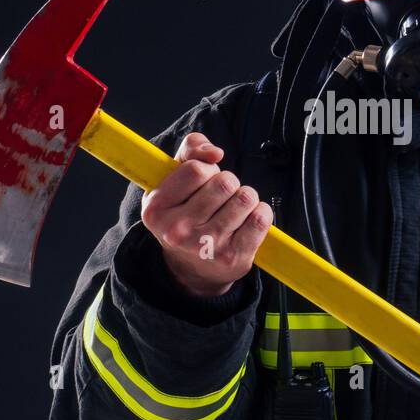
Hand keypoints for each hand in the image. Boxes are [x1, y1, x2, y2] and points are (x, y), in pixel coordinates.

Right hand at [140, 132, 273, 297]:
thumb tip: (215, 152)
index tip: (204, 179)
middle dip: (228, 181)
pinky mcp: (233, 257)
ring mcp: (207, 246)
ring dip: (245, 197)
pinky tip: (248, 219)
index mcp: (157, 209)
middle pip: (224, 182)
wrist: (191, 269)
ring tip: (234, 207)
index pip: (196, 169)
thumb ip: (190, 150)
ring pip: (245, 197)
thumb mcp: (173, 180)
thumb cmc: (184, 214)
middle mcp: (178, 230)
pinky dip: (261, 212)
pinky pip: (261, 218)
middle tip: (220, 195)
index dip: (207, 168)